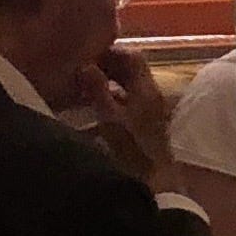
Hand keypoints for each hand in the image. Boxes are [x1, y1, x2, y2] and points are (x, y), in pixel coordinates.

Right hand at [77, 43, 177, 189]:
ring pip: (128, 85)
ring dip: (106, 80)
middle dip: (105, 64)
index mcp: (147, 91)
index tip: (85, 52)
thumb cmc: (133, 152)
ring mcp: (150, 111)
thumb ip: (98, 91)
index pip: (132, 57)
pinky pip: (126, 100)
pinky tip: (90, 103)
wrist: (157, 184)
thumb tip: (84, 65)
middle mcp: (152, 96)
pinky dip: (110, 95)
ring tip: (79, 82)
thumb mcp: (110, 120)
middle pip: (130, 69)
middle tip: (78, 66)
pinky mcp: (145, 124)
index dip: (110, 51)